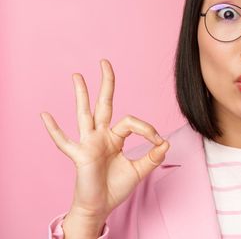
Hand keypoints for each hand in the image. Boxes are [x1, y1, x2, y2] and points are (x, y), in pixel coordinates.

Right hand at [41, 59, 169, 222]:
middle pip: (104, 104)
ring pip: (84, 114)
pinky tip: (45, 115)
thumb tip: (165, 142)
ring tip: (77, 75)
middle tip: (105, 62)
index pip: (132, 122)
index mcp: (115, 137)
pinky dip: (54, 129)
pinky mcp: (79, 156)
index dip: (148, 128)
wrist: (100, 206)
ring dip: (81, 95)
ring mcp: (88, 143)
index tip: (158, 142)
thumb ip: (152, 157)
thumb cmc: (116, 187)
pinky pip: (64, 142)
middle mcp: (101, 136)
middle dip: (106, 83)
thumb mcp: (139, 171)